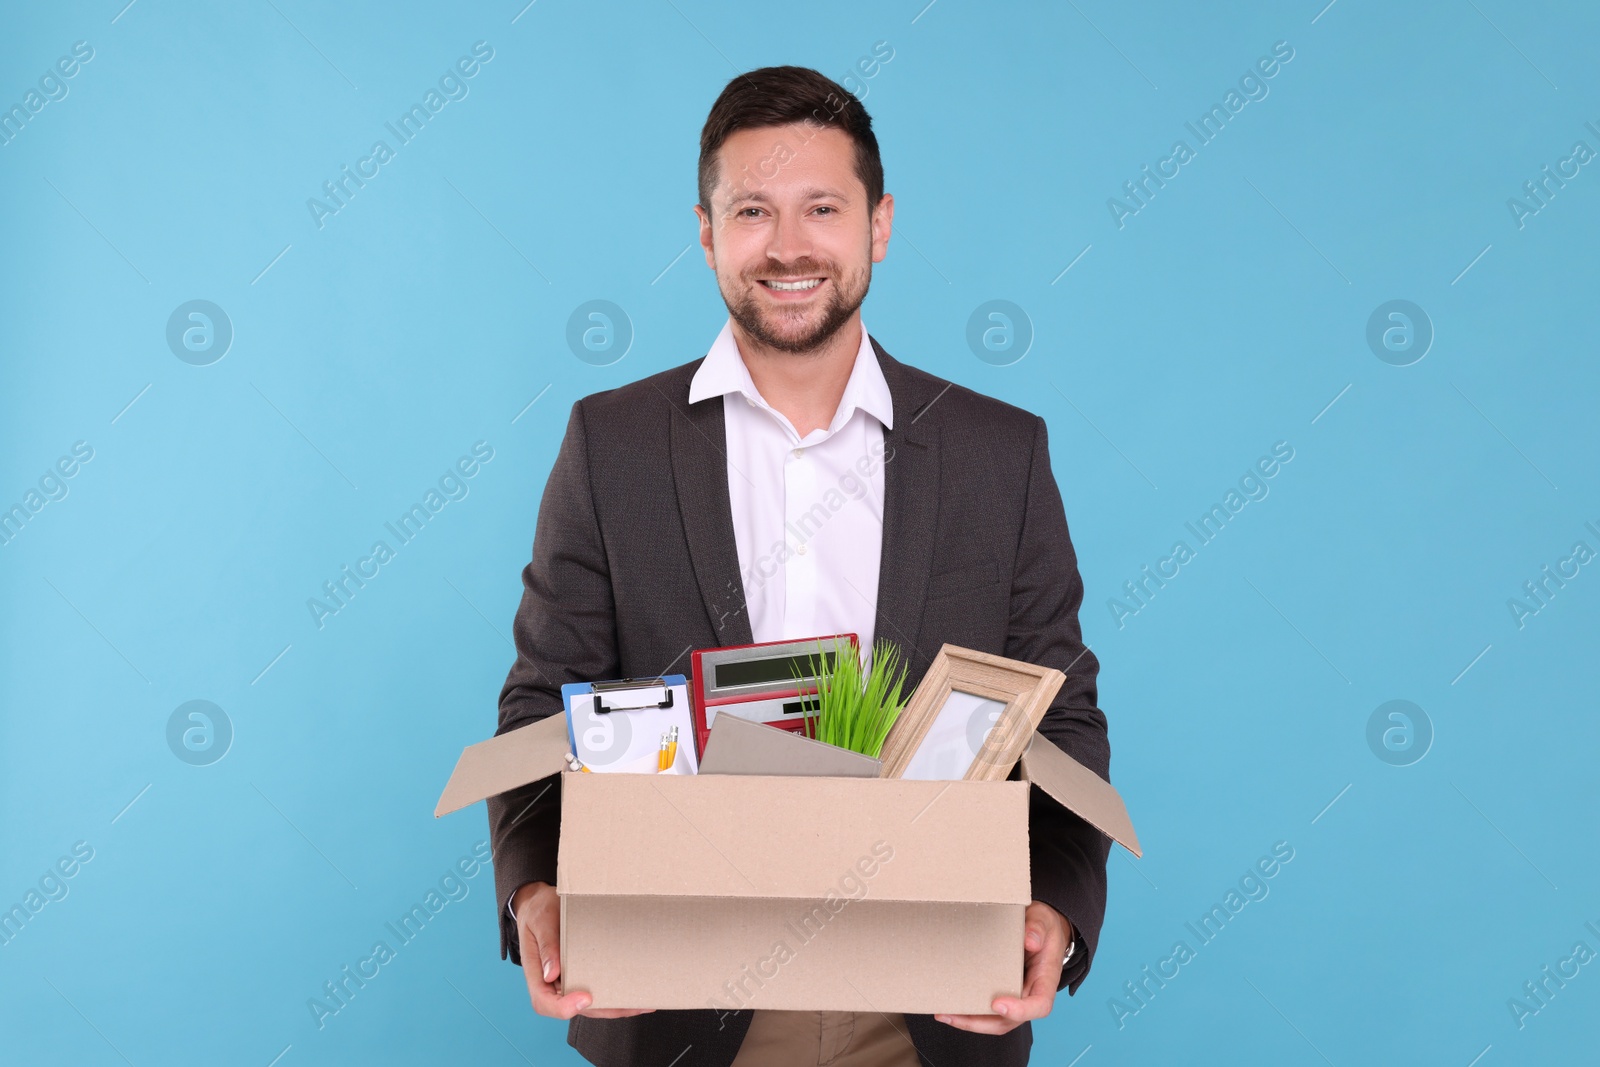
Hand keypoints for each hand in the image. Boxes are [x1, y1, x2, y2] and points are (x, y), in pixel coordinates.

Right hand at [512, 881, 654, 1019]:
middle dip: (602, 1010)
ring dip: (613, 1007)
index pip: (544, 1002)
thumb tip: (551, 974)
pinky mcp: (579, 975)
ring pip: (588, 1004)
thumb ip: (546, 946)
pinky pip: (595, 989)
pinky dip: (613, 993)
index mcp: (535, 973)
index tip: (586, 998)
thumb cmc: (538, 911)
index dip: (563, 1007)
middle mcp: (550, 983)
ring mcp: (566, 981)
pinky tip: (634, 992)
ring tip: (641, 1003)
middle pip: (572, 1008)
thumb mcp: (540, 920)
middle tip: (629, 1004)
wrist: (539, 904)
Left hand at [934, 900, 1069, 1034]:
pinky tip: (949, 1005)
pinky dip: (969, 1011)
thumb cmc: (1044, 927)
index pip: (1040, 1005)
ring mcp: (1016, 996)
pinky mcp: (1002, 992)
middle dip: (981, 1023)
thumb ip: (1038, 928)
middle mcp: (1031, 993)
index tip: (997, 1003)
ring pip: (995, 1020)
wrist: (1042, 930)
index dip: (1020, 1010)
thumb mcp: (1044, 920)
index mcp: (1045, 979)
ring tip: (943, 1013)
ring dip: (969, 1021)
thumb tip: (1030, 941)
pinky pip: (987, 1009)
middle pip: (1010, 1021)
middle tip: (953, 1014)